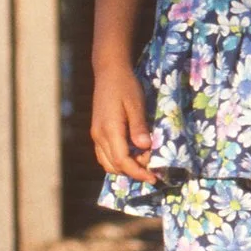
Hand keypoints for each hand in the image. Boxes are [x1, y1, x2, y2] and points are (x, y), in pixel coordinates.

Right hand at [89, 62, 155, 184]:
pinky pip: (105, 154)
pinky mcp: (97, 132)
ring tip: (144, 161)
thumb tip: (145, 147)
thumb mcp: (136, 104)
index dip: (138, 172)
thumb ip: (139, 126)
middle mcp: (99, 136)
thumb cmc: (125, 86)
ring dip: (125, 167)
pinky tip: (133, 154)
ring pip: (107, 163)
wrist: (109, 73)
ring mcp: (96, 135)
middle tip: (153, 168)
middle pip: (114, 166)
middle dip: (133, 172)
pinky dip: (118, 160)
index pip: (122, 161)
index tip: (153, 177)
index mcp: (109, 130)